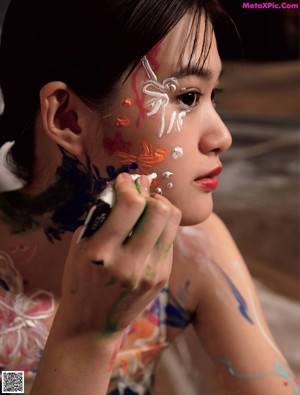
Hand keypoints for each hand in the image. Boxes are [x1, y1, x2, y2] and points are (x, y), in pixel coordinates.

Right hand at [58, 172, 181, 337]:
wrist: (92, 325)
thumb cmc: (80, 282)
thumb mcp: (79, 248)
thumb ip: (101, 218)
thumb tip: (124, 189)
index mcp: (102, 253)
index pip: (130, 205)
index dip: (129, 184)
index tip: (124, 179)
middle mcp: (131, 263)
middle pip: (160, 210)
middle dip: (150, 193)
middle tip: (141, 192)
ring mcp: (152, 272)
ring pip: (172, 221)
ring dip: (161, 206)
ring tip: (148, 207)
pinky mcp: (163, 277)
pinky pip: (169, 238)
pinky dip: (160, 227)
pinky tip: (148, 230)